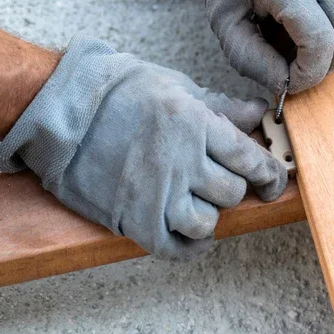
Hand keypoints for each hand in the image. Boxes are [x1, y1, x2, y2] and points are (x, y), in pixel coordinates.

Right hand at [0, 39, 287, 259]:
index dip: (269, 174)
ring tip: (198, 205)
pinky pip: (174, 247)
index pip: (250, 160)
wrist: (60, 110)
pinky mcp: (133, 217)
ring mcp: (157, 193)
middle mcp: (181, 161)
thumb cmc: (116, 90)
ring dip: (209, 217)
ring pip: (207, 222)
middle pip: (232, 192)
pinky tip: (191, 237)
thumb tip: (258, 114)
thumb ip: (220, 106)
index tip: (272, 181)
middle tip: (220, 183)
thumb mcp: (175, 86)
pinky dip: (189, 247)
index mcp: (196, 124)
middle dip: (232, 189)